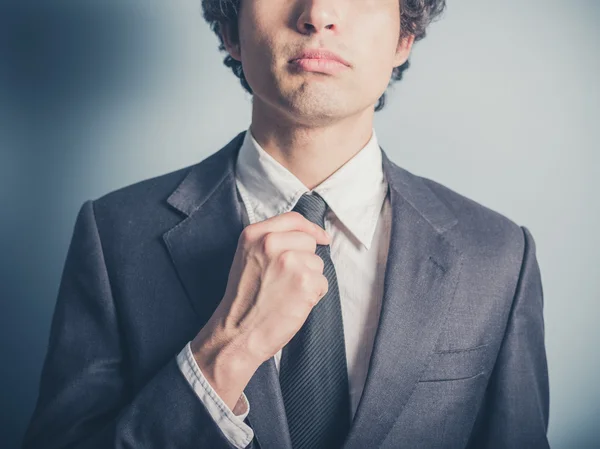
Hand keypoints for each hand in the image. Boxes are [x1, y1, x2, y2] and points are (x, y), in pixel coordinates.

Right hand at [190, 211, 330, 409]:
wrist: (238, 333)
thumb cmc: (244, 299)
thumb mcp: (247, 258)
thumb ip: (270, 241)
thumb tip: (307, 235)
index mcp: (254, 235)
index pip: (293, 219)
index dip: (311, 229)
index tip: (321, 237)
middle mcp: (271, 244)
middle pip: (308, 241)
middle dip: (305, 259)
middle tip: (285, 281)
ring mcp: (290, 261)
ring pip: (317, 263)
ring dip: (308, 279)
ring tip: (286, 294)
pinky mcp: (305, 282)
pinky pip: (322, 283)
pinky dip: (313, 295)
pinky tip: (293, 303)